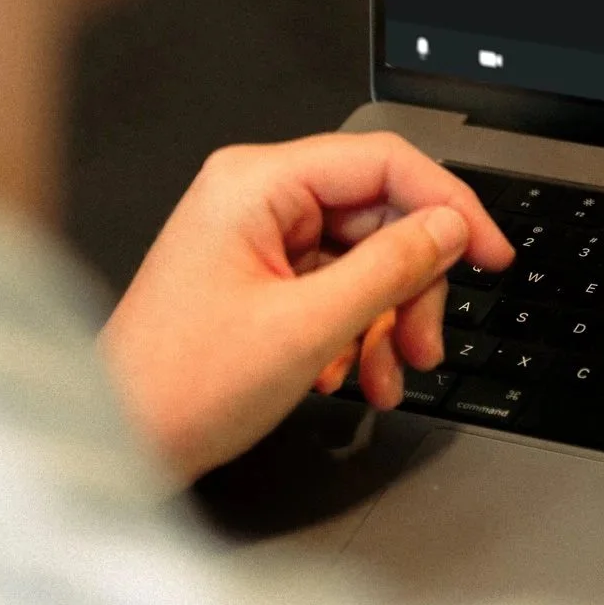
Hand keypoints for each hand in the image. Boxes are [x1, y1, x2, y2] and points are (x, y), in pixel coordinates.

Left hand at [98, 132, 512, 482]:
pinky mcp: (258, 276)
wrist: (115, 442)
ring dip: (387, 320)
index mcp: (256, 183)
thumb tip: (447, 229)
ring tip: (388, 376)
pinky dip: (356, 332)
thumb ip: (390, 268)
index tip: (488, 252)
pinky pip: (335, 287)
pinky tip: (348, 376)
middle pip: (378, 216)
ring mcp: (256, 237)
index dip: (449, 206)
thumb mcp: (308, 328)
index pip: (383, 162)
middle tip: (426, 342)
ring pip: (363, 259)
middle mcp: (255, 197)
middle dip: (412, 287)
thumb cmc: (177, 386)